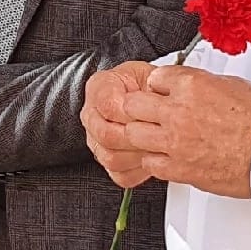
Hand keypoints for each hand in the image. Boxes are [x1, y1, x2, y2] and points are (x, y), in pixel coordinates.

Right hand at [80, 61, 157, 188]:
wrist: (150, 99)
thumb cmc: (150, 87)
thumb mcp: (152, 75)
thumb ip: (151, 85)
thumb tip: (156, 102)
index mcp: (100, 87)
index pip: (108, 106)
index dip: (133, 114)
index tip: (152, 115)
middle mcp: (91, 115)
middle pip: (106, 135)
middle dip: (137, 138)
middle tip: (158, 136)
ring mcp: (95, 139)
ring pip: (111, 158)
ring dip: (138, 156)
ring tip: (157, 148)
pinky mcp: (106, 160)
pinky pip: (119, 174)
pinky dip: (138, 171)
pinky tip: (151, 160)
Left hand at [119, 66, 250, 198]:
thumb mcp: (230, 86)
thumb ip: (201, 85)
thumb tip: (189, 86)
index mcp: (191, 85)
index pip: (154, 78)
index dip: (157, 87)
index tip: (160, 93)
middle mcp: (178, 111)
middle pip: (132, 105)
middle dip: (138, 108)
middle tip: (147, 114)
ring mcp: (175, 141)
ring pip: (133, 134)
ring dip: (142, 135)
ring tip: (155, 137)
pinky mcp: (180, 168)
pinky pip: (150, 163)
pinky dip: (155, 161)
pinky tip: (166, 157)